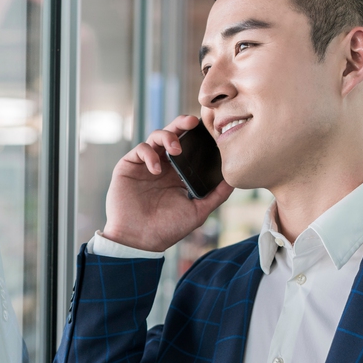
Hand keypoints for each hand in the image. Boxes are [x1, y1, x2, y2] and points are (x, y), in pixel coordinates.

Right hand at [102, 115, 232, 251]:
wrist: (139, 240)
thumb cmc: (167, 229)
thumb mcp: (198, 211)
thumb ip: (216, 195)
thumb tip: (234, 180)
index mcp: (179, 173)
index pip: (189, 146)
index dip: (197, 135)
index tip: (209, 130)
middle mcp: (163, 165)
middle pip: (173, 133)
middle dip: (182, 123)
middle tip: (193, 122)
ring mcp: (145, 164)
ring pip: (156, 136)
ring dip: (168, 136)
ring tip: (175, 149)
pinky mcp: (129, 166)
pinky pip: (140, 149)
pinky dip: (150, 154)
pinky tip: (156, 169)